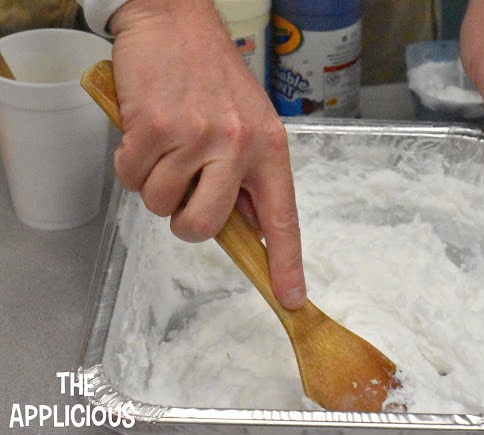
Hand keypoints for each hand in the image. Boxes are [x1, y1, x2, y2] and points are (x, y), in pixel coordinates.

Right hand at [109, 0, 306, 308]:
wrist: (177, 22)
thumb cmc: (213, 76)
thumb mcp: (250, 124)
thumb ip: (248, 177)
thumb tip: (248, 227)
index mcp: (269, 149)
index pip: (281, 219)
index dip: (285, 263)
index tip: (290, 297)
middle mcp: (237, 146)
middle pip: (204, 227)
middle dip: (184, 222)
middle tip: (183, 192)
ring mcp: (196, 137)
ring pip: (160, 204)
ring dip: (155, 183)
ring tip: (166, 144)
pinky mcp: (155, 128)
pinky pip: (131, 177)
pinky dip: (131, 162)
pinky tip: (146, 131)